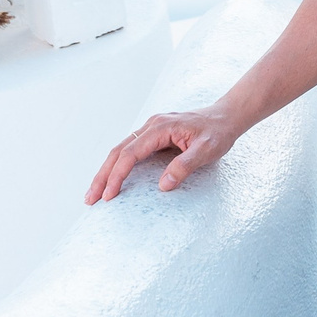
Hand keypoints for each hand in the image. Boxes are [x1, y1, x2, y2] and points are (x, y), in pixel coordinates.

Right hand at [83, 105, 243, 202]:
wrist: (226, 116)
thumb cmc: (218, 132)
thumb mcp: (207, 150)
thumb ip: (185, 165)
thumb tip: (163, 185)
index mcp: (161, 127)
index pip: (131, 153)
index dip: (117, 175)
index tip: (109, 195)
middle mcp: (151, 125)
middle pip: (118, 150)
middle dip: (102, 176)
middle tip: (90, 199)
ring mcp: (151, 128)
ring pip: (121, 149)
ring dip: (106, 171)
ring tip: (95, 193)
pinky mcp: (154, 134)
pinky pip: (130, 149)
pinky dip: (117, 164)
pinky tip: (112, 178)